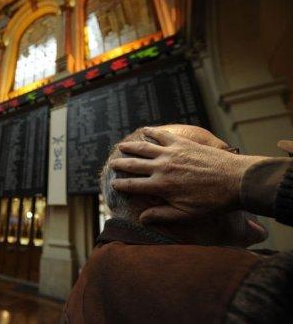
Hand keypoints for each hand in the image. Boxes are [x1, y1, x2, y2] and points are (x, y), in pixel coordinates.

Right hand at [109, 127, 265, 223]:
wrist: (236, 180)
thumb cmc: (213, 202)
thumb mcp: (187, 214)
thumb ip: (162, 215)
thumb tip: (142, 219)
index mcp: (161, 186)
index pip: (134, 185)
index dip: (121, 185)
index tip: (114, 185)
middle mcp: (162, 168)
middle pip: (134, 165)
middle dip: (121, 165)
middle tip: (112, 164)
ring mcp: (171, 153)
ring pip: (144, 148)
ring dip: (131, 147)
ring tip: (122, 146)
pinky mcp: (182, 144)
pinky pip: (163, 135)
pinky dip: (152, 131)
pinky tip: (145, 129)